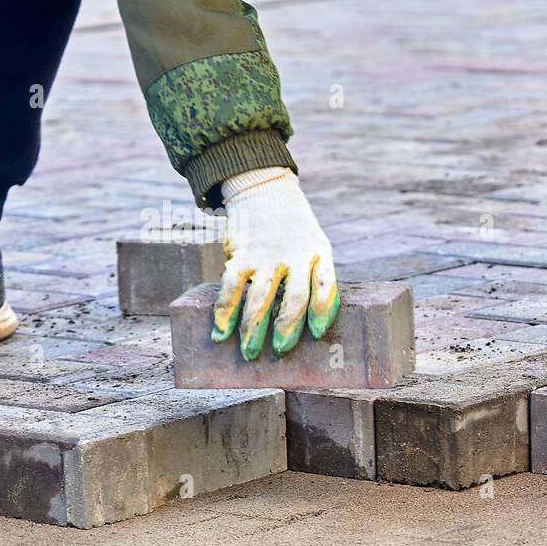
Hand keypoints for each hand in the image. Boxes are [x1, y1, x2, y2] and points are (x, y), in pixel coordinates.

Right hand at [213, 168, 338, 359]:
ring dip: (253, 328)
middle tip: (280, 351)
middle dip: (287, 328)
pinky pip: (231, 286)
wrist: (266, 193)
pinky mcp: (241, 256)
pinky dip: (225, 311)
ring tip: (250, 352)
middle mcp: (294, 257)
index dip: (323, 310)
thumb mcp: (315, 249)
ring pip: (260, 297)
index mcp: (319, 255)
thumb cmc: (297, 235)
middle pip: (294, 298)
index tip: (316, 333)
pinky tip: (221, 331)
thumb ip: (313, 280)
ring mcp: (266, 256)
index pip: (326, 284)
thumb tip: (306, 328)